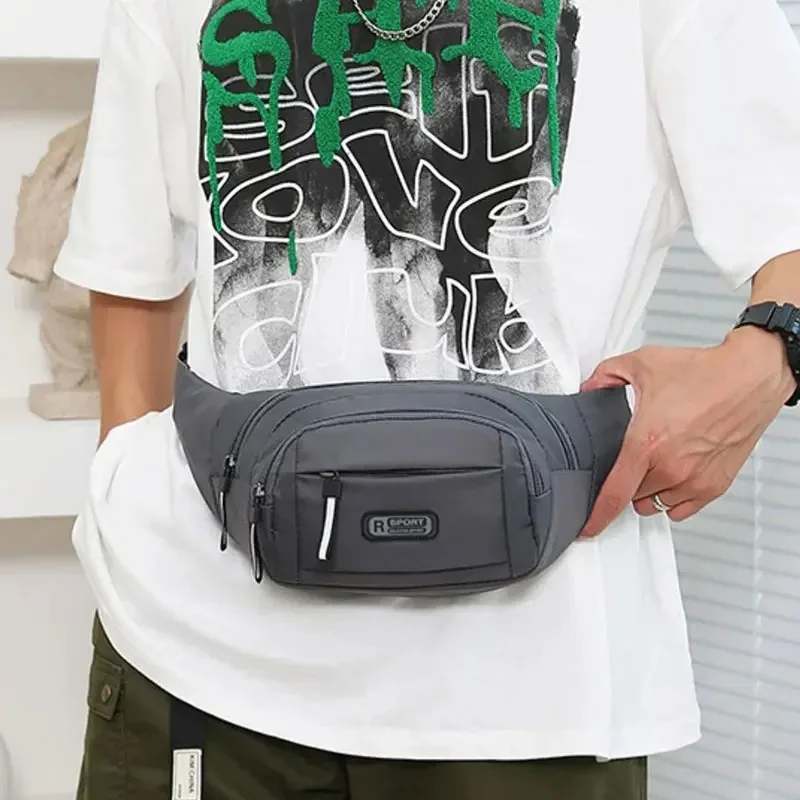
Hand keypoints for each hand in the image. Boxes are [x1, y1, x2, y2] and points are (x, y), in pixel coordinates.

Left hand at [579, 327, 794, 536]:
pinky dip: (671, 498)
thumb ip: (607, 374)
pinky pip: (681, 509)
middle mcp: (670, 467)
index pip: (615, 493)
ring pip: (655, 504)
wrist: (750, 377)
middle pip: (632, 497)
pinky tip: (672, 476)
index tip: (587, 527)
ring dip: (648, 491)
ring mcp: (694, 480)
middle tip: (631, 460)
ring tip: (653, 464)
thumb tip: (590, 386)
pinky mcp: (715, 485)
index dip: (597, 515)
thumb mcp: (643, 363)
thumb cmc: (705, 373)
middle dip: (626, 482)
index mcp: (646, 443)